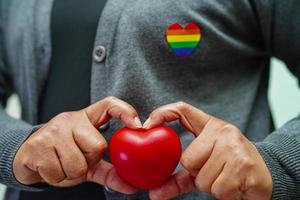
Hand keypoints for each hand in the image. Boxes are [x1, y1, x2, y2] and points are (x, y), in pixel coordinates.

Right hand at [13, 96, 141, 193]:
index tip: (137, 126)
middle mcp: (70, 119)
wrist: (28, 158)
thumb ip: (110, 171)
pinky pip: (58, 173)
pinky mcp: (37, 146)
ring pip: (78, 164)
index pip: (109, 104)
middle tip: (78, 160)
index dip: (125, 111)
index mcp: (86, 118)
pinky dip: (57, 178)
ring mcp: (53, 131)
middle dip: (90, 161)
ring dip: (72, 173)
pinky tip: (51, 168)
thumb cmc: (63, 155)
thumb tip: (131, 185)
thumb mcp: (88, 160)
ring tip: (63, 164)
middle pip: (98, 146)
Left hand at [144, 102, 272, 199]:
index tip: (147, 126)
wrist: (265, 176)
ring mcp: (235, 146)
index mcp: (211, 126)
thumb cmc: (229, 168)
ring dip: (212, 186)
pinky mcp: (244, 165)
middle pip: (188, 160)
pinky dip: (224, 194)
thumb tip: (153, 193)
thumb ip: (177, 179)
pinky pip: (219, 189)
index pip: (182, 109)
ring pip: (203, 178)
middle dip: (197, 174)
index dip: (162, 113)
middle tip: (214, 172)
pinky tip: (235, 185)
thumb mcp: (203, 168)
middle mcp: (223, 131)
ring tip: (226, 178)